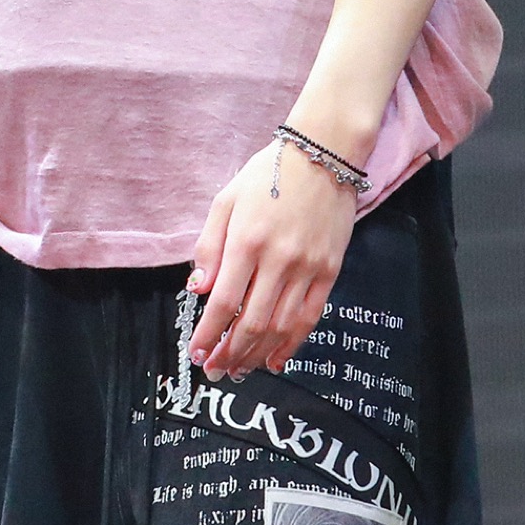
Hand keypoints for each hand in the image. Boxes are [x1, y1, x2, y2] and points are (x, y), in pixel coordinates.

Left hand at [186, 139, 357, 380]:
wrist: (323, 153)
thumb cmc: (269, 173)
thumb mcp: (226, 199)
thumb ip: (209, 245)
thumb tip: (198, 289)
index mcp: (247, 241)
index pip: (223, 302)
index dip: (208, 334)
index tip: (196, 353)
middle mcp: (278, 260)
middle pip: (250, 322)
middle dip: (228, 354)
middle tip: (214, 370)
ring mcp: (307, 268)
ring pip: (279, 327)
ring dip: (255, 355)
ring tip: (238, 370)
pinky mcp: (329, 271)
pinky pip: (309, 318)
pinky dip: (291, 345)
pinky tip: (275, 360)